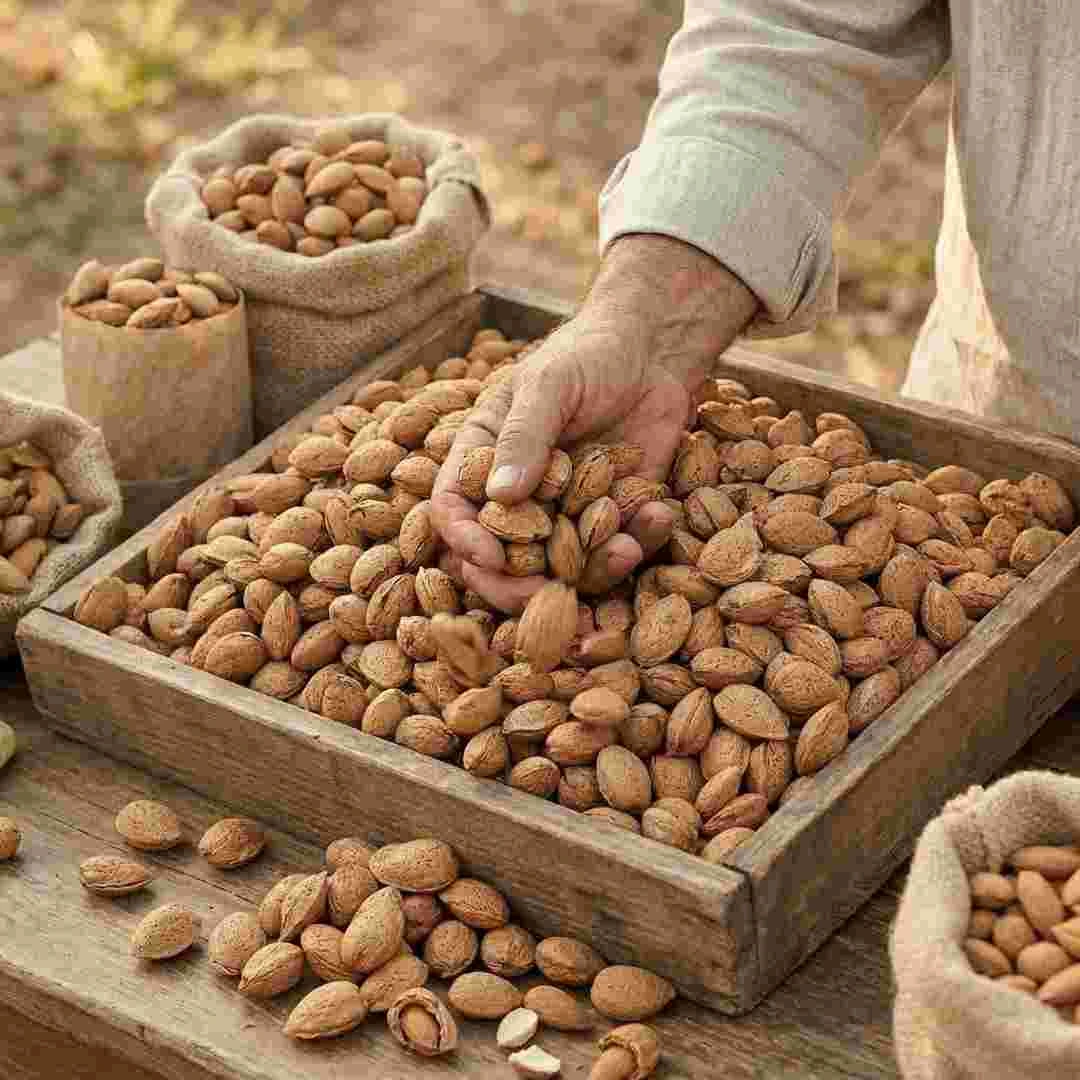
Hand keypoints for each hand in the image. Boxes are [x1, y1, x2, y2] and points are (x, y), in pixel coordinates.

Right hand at [433, 318, 687, 612]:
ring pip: (561, 566)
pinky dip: (637, 543)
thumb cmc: (587, 356)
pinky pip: (616, 548)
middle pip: (498, 559)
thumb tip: (501, 495)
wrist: (652, 352)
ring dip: (589, 570)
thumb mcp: (549, 384)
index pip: (454, 509)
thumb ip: (525, 436)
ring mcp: (565, 512)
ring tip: (622, 551)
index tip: (491, 557)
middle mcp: (519, 495)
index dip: (465, 539)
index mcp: (484, 459)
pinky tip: (656, 516)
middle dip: (516, 584)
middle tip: (542, 593)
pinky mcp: (613, 517)